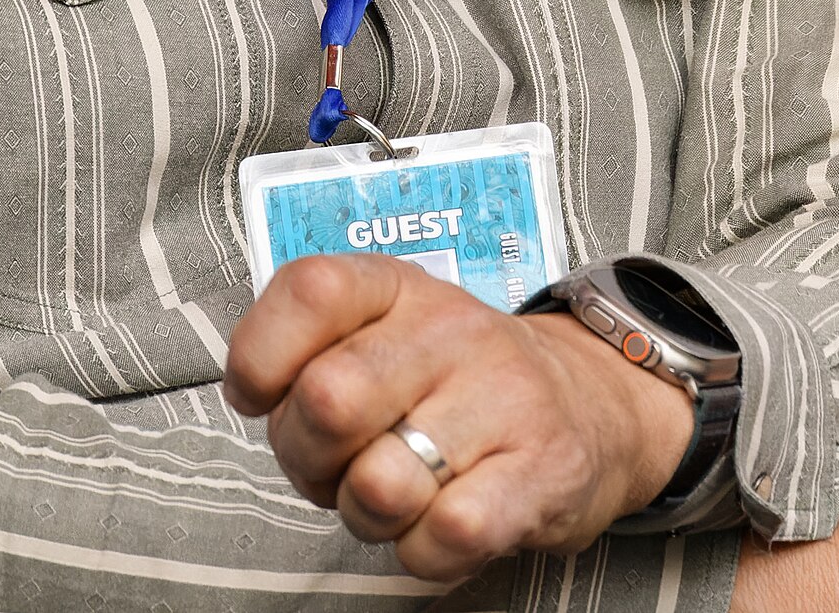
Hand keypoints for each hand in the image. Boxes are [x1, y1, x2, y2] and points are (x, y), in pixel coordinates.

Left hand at [224, 255, 694, 583]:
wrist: (589, 406)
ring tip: (391, 495)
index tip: (263, 394)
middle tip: (332, 466)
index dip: (262, 356)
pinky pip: (446, 535)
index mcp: (398, 285)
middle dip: (307, 457)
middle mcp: (451, 328)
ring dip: (366, 514)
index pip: (310, 290)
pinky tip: (437, 526)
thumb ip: (309, 350)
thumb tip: (249, 385)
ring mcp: (505, 396)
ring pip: (380, 483)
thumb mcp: (383, 335)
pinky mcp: (544, 473)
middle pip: (330, 399)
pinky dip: (421, 552)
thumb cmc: (454, 382)